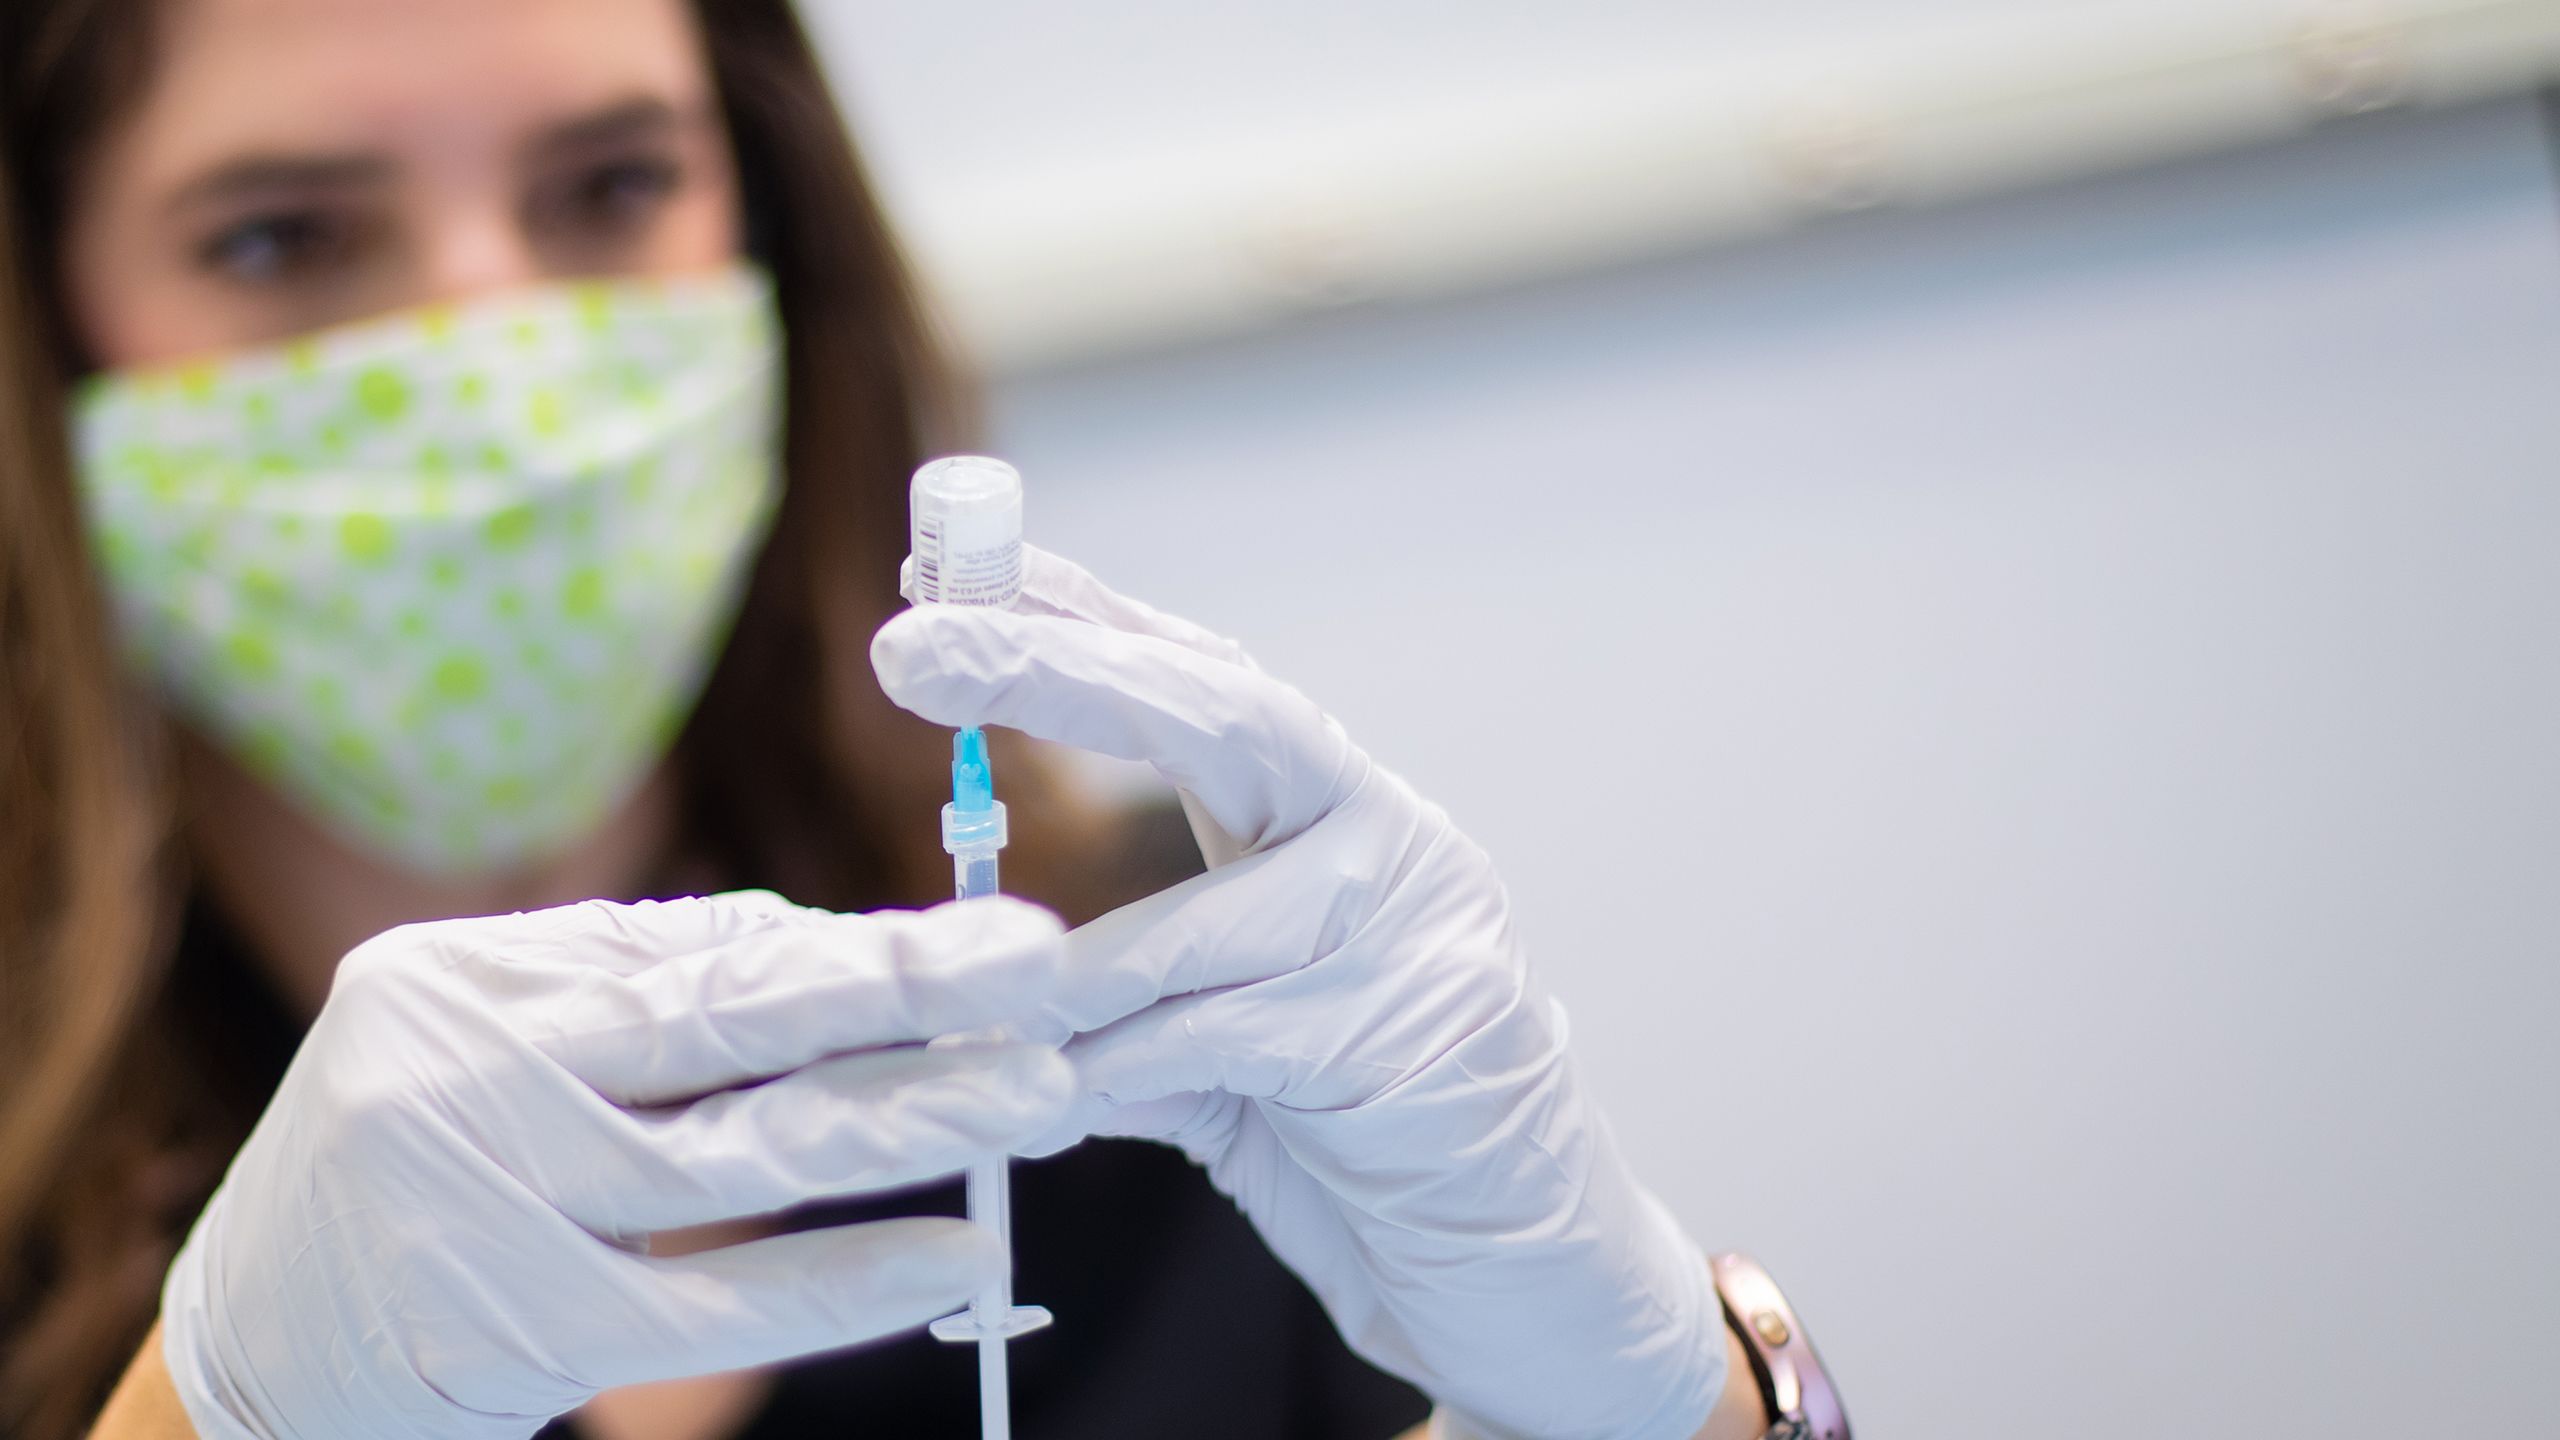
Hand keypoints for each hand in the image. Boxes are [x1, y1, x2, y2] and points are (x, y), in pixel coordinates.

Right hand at [159, 890, 1072, 1439]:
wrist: (247, 1373)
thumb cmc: (403, 1184)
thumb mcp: (483, 1050)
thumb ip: (637, 992)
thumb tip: (833, 944)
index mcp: (460, 977)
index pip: (699, 956)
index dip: (859, 952)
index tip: (996, 936)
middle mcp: (461, 1065)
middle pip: (731, 1021)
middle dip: (908, 990)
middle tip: (1052, 968)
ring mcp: (483, 1198)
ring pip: (746, 1156)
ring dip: (911, 1123)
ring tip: (1042, 1095)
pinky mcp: (514, 1325)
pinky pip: (720, 1305)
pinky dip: (846, 1281)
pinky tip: (957, 1256)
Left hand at [873, 549, 1726, 1439]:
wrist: (1533, 1282)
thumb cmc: (1376, 1148)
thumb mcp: (1234, 1046)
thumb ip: (1137, 991)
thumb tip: (975, 969)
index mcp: (1338, 819)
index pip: (1203, 682)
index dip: (1080, 618)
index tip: (957, 565)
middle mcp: (1384, 843)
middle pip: (1222, 714)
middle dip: (1059, 670)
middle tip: (916, 645)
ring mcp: (1412, 929)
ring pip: (1196, 922)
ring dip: (1056, 977)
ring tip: (952, 1002)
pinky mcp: (1415, 1033)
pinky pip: (1219, 1041)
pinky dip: (1112, 1074)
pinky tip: (1039, 1104)